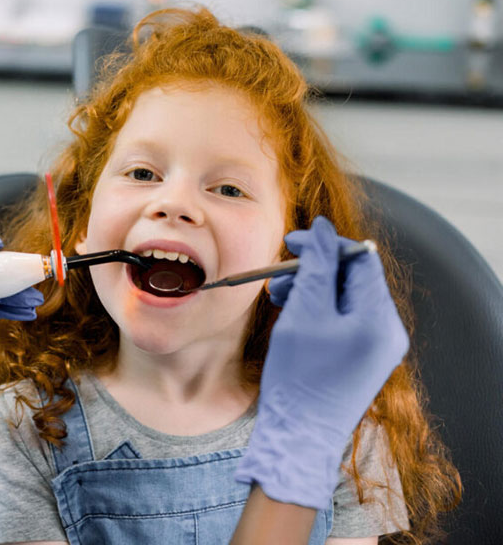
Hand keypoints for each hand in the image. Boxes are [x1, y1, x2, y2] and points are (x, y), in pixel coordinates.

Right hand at [233, 217, 407, 509]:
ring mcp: (376, 347)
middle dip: (314, 271)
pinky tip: (291, 315)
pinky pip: (342, 320)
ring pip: (344, 299)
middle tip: (279, 276)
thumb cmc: (298, 377)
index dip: (325, 245)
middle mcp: (386, 331)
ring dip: (311, 290)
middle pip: (352, 279)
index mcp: (380, 319)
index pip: (359, 260)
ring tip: (278, 297)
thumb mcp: (305, 312)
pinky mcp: (362, 358)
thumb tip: (323, 228)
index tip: (291, 243)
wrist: (298, 436)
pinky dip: (316, 311)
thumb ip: (317, 266)